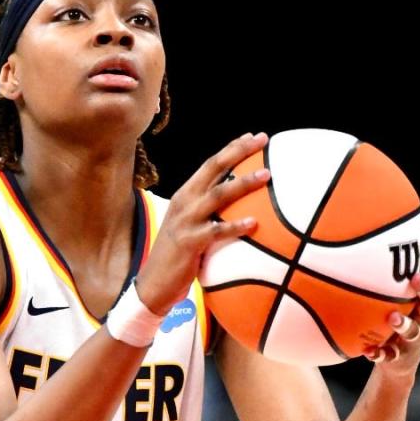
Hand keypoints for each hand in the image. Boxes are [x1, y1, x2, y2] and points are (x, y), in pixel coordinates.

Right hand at [136, 133, 269, 314]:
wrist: (153, 284)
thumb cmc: (178, 256)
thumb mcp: (191, 226)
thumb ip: (210, 213)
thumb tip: (241, 206)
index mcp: (185, 195)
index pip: (210, 164)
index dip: (232, 148)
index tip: (253, 137)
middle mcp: (184, 202)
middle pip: (214, 168)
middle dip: (239, 151)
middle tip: (263, 140)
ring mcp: (186, 221)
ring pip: (218, 194)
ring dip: (243, 182)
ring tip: (266, 175)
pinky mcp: (189, 242)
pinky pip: (216, 231)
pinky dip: (235, 225)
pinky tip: (254, 223)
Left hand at [364, 235, 419, 376]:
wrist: (396, 366)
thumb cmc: (392, 323)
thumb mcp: (391, 300)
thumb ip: (383, 278)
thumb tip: (360, 240)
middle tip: (417, 278)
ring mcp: (413, 339)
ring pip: (413, 331)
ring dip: (404, 324)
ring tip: (393, 318)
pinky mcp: (400, 357)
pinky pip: (390, 355)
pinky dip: (380, 353)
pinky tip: (369, 351)